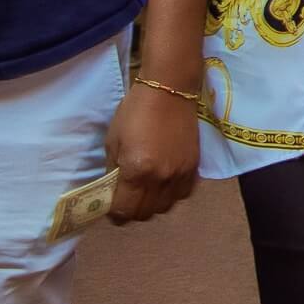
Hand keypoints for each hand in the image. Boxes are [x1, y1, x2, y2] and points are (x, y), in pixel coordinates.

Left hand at [104, 84, 199, 223]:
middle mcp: (160, 178)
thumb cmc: (134, 112)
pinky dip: (171, 196)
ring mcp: (180, 174)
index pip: (123, 211)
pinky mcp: (194, 167)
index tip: (109, 206)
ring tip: (146, 192)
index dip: (113, 213)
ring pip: (165, 208)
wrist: (170, 90)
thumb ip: (113, 172)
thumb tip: (111, 192)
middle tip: (125, 199)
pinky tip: (164, 184)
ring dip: (152, 205)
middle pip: (144, 214)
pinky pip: (183, 195)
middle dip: (131, 212)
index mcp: (136, 170)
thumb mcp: (113, 142)